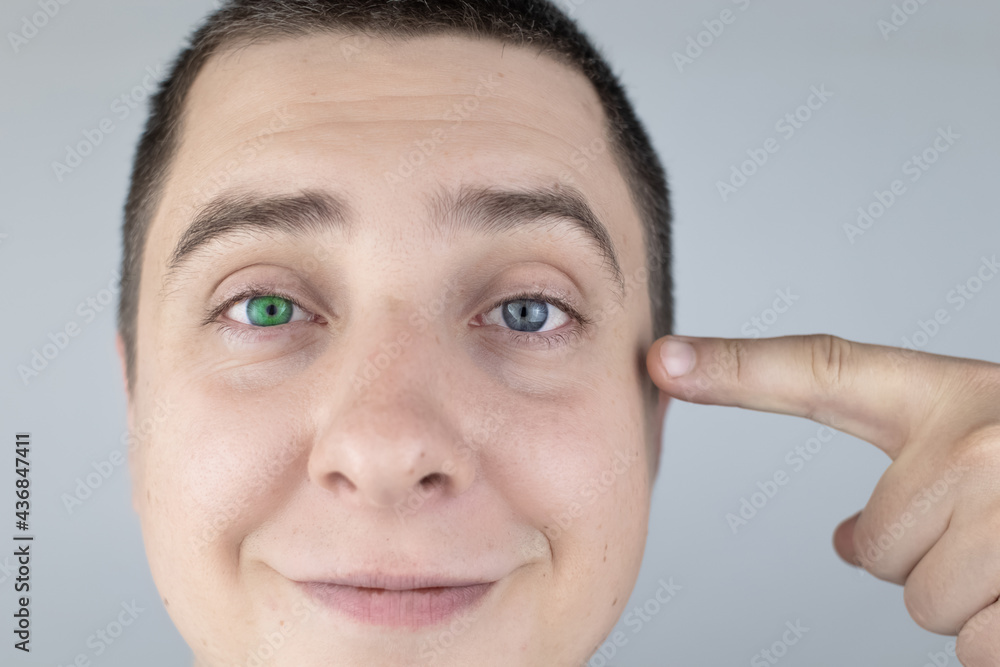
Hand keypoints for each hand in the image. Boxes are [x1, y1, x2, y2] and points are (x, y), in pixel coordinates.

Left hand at [646, 334, 999, 664]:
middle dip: (924, 557)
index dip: (735, 368)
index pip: (822, 371)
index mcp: (947, 396)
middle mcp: (972, 444)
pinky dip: (999, 634)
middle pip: (879, 549)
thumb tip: (844, 543)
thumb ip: (908, 473)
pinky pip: (974, 646)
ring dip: (968, 599)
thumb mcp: (981, 438)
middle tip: (988, 526)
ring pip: (925, 604)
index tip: (662, 360)